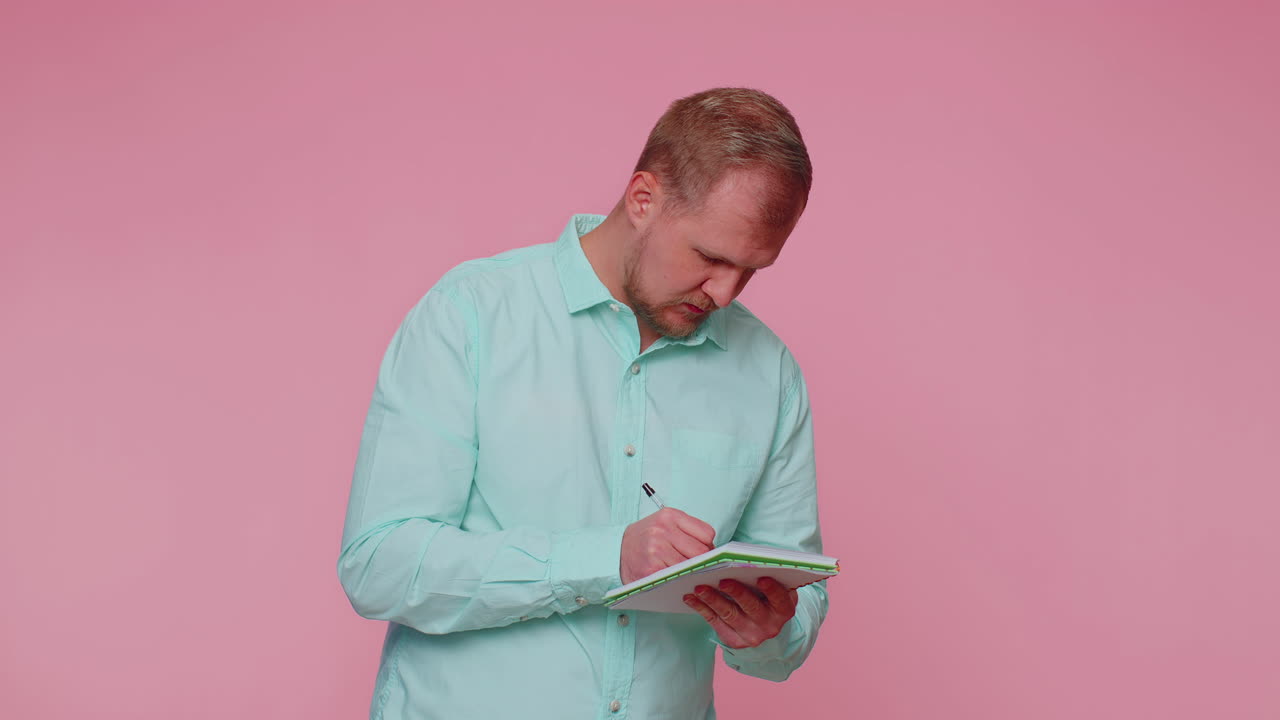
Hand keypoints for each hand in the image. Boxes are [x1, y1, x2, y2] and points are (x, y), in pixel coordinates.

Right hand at [620, 508, 715, 583]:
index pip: (706, 533)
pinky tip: (673, 577)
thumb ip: (688, 530)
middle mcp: (662, 531)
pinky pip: (677, 577)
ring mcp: (656, 550)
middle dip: (702, 561)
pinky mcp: (651, 569)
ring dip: (691, 571)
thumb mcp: (665, 522)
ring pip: (690, 566)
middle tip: (696, 564)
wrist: (616, 550)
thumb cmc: (645, 537)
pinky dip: (679, 579)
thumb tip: (712, 549)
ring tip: (684, 570)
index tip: (704, 551)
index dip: (708, 545)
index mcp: (669, 516)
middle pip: (701, 552)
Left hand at [682, 577, 798, 648]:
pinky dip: (701, 608)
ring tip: (699, 588)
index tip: (762, 578)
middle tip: (723, 581)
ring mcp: (751, 635)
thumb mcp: (775, 588)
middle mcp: (769, 625)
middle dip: (737, 593)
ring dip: (713, 600)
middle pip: (752, 607)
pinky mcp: (733, 640)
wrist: (762, 625)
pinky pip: (714, 622)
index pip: (780, 599)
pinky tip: (690, 597)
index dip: (772, 589)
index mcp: (783, 609)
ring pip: (729, 615)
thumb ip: (767, 575)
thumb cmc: (766, 596)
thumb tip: (745, 560)